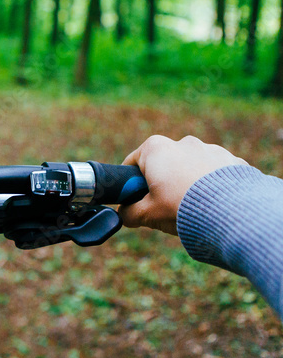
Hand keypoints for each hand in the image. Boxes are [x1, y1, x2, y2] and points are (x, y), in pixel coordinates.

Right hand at [118, 135, 248, 235]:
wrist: (233, 214)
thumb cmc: (182, 208)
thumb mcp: (147, 214)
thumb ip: (129, 212)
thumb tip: (124, 214)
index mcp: (156, 148)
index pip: (133, 162)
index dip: (130, 183)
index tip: (135, 199)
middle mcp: (183, 142)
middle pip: (165, 164)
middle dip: (163, 183)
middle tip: (166, 207)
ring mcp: (211, 149)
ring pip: (193, 168)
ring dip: (190, 183)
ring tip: (195, 208)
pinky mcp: (233, 161)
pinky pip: (217, 173)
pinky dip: (214, 186)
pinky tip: (216, 204)